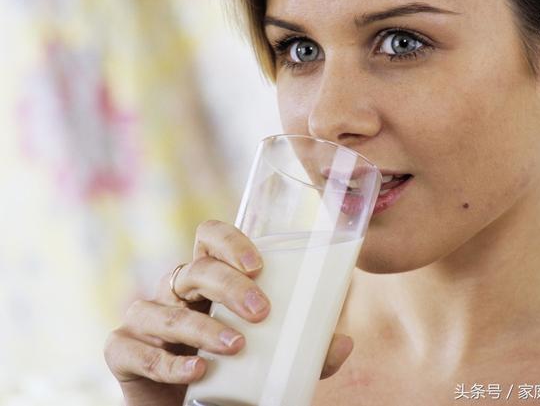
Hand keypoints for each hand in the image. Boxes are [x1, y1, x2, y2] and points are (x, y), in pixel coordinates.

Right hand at [104, 220, 353, 405]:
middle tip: (260, 311)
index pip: (209, 239)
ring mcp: (146, 320)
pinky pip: (131, 348)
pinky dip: (165, 362)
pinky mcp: (123, 353)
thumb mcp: (276, 358)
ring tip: (235, 346)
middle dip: (227, 285)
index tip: (259, 266)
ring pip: (162, 310)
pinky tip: (196, 372)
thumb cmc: (235, 372)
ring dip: (201, 327)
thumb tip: (345, 341)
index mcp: (209, 282)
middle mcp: (175, 293)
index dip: (230, 242)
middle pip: (193, 269)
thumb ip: (308, 349)